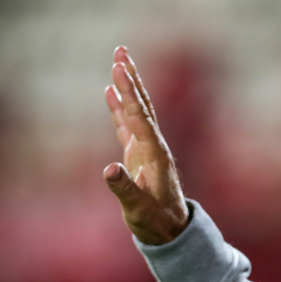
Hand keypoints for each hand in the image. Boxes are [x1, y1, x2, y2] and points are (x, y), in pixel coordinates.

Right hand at [104, 46, 187, 244]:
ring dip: (127, 85)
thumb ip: (124, 190)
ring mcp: (146, 147)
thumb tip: (109, 169)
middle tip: (121, 51)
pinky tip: (111, 91)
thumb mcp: (139, 209)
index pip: (140, 118)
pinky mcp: (138, 153)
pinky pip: (127, 124)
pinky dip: (119, 106)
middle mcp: (153, 145)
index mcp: (155, 154)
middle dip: (131, 78)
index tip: (120, 72)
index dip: (129, 96)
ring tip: (118, 60)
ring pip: (136, 110)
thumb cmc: (156, 221)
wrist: (170, 229)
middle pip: (142, 105)